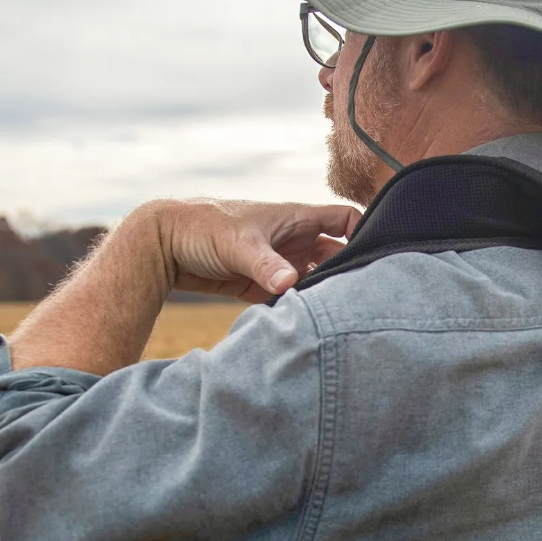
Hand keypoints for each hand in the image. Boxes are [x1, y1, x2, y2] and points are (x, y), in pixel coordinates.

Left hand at [157, 199, 361, 302]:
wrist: (163, 244)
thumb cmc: (202, 228)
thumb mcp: (239, 243)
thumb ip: (267, 264)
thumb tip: (291, 283)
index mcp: (296, 218)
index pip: (345, 219)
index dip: (365, 231)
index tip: (378, 254)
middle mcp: (293, 240)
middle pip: (335, 255)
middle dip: (348, 272)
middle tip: (361, 296)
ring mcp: (279, 264)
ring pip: (315, 280)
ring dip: (322, 294)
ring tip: (337, 313)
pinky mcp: (262, 285)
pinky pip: (290, 298)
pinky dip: (297, 308)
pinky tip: (305, 322)